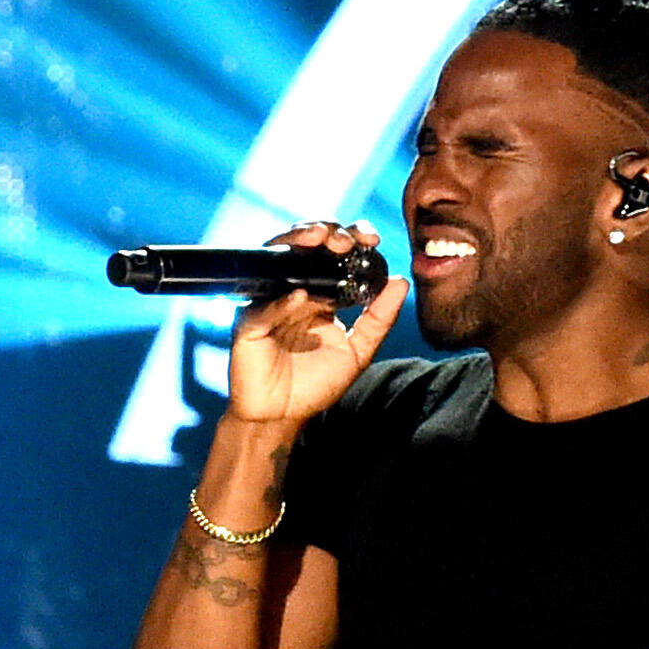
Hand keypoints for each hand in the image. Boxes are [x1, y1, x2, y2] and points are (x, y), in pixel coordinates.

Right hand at [226, 219, 407, 426]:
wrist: (280, 416)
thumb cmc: (315, 385)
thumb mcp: (357, 351)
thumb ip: (379, 318)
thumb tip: (400, 281)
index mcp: (321, 295)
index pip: (335, 255)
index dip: (352, 238)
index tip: (372, 239)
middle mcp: (294, 291)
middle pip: (307, 246)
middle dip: (328, 232)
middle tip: (346, 240)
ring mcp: (269, 303)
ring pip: (279, 259)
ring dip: (299, 242)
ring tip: (320, 240)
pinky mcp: (248, 322)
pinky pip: (263, 306)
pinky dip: (281, 301)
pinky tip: (299, 298)